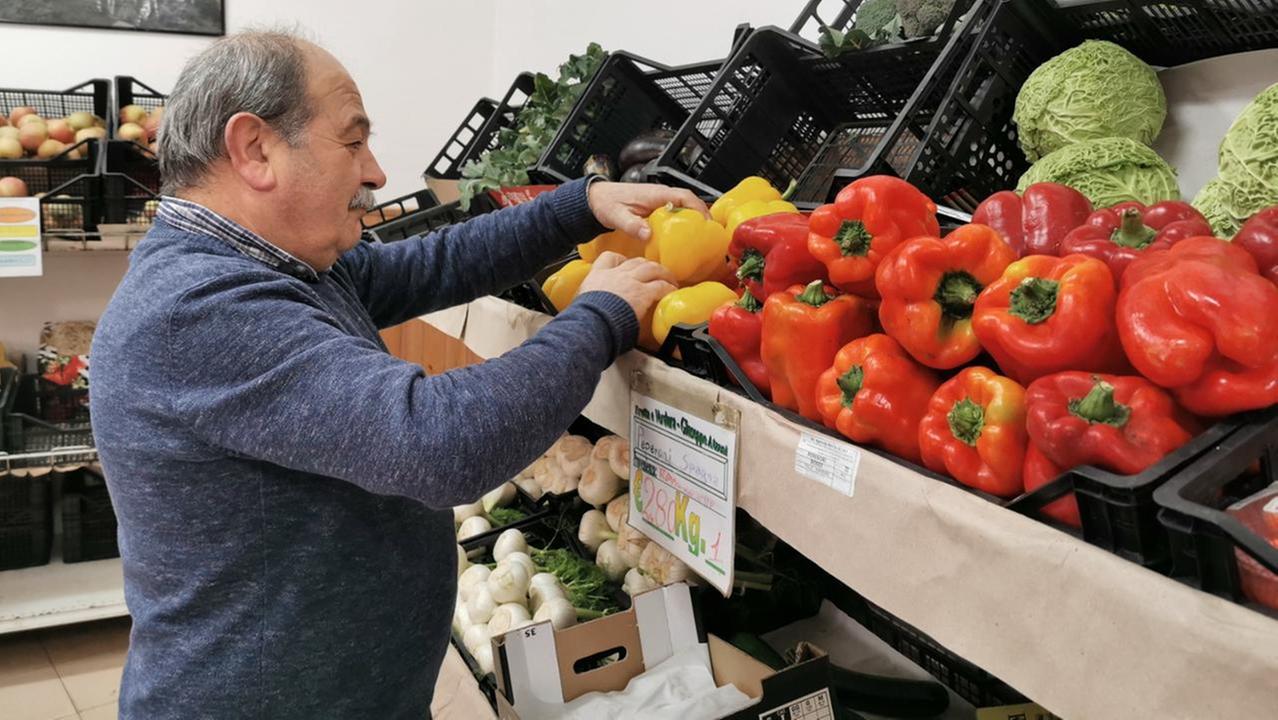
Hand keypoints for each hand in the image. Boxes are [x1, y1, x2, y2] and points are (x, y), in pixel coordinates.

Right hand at [577, 252, 676, 320]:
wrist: (591, 322)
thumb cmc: (585, 318)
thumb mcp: (582, 304)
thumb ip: (591, 302)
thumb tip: (592, 313)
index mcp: (598, 276)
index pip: (608, 258)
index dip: (620, 260)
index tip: (625, 264)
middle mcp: (615, 274)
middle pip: (636, 261)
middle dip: (647, 265)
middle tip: (654, 272)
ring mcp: (630, 281)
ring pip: (652, 268)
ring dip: (663, 273)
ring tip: (669, 279)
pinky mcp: (643, 292)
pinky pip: (661, 286)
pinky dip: (668, 288)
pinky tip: (672, 292)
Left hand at [587, 181, 708, 240]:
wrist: (596, 198)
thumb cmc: (606, 203)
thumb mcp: (616, 216)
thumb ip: (631, 225)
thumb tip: (647, 234)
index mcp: (655, 194)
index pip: (685, 196)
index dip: (699, 209)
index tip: (706, 223)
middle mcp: (660, 194)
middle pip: (690, 200)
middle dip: (702, 214)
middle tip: (709, 232)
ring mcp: (659, 199)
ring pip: (684, 204)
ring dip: (694, 216)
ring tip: (701, 234)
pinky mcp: (655, 205)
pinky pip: (675, 209)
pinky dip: (684, 218)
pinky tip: (683, 232)